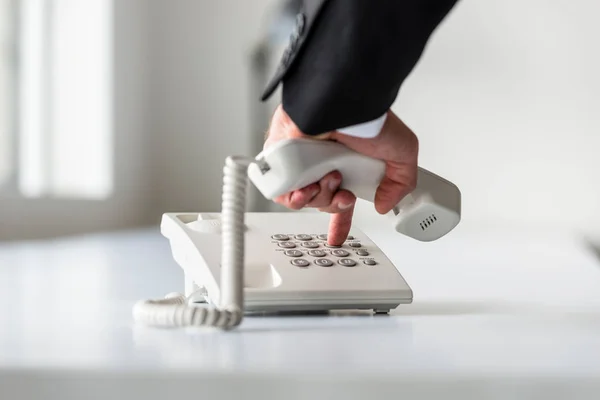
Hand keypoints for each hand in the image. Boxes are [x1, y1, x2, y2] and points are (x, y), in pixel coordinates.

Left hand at [264, 105, 418, 245]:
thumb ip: (401, 183)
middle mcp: (324, 162)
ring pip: (303, 199)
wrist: (340, 106)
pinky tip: (305, 185)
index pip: (341, 198)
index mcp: (349, 165)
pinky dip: (293, 195)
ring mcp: (302, 160)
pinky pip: (281, 191)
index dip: (340, 220)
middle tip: (343, 192)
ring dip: (317, 197)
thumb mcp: (402, 153)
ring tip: (326, 179)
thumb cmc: (368, 120)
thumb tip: (384, 205)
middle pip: (323, 202)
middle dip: (335, 205)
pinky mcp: (281, 158)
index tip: (337, 237)